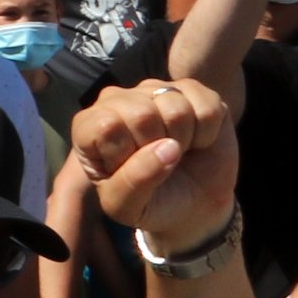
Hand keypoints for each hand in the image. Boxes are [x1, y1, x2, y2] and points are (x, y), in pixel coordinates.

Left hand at [73, 76, 239, 255]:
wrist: (193, 205)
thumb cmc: (150, 202)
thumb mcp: (126, 207)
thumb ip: (132, 183)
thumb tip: (166, 148)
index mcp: (90, 127)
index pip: (106, 126)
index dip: (127, 154)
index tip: (131, 169)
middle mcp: (117, 101)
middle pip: (142, 114)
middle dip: (157, 148)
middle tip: (159, 161)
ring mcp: (155, 90)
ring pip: (176, 108)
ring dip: (185, 140)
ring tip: (176, 151)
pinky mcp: (192, 91)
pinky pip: (207, 107)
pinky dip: (208, 132)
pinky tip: (197, 140)